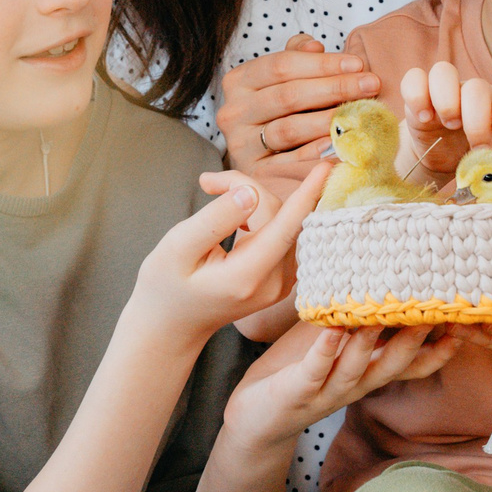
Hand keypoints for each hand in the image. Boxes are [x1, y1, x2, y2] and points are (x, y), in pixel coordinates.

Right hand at [128, 163, 329, 345]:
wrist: (171, 323)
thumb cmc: (165, 284)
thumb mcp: (178, 246)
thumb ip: (216, 218)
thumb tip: (249, 192)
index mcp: (248, 277)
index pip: (286, 228)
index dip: (306, 195)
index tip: (326, 168)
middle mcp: (273, 283)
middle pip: (279, 216)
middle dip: (247, 189)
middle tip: (208, 182)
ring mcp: (281, 284)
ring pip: (281, 221)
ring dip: (253, 200)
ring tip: (214, 193)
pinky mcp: (281, 278)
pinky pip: (280, 232)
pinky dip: (259, 215)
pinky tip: (234, 217)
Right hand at [215, 35, 381, 169]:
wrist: (258, 158)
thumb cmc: (277, 111)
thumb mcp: (280, 79)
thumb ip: (295, 57)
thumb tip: (315, 46)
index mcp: (238, 81)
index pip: (281, 66)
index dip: (322, 64)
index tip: (358, 64)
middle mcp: (233, 112)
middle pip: (288, 95)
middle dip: (334, 88)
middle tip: (370, 85)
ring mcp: (240, 145)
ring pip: (288, 128)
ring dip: (328, 119)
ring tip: (360, 113)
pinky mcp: (254, 172)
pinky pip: (289, 161)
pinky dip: (316, 150)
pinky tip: (340, 140)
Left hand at [224, 321, 458, 446]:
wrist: (256, 418)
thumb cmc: (298, 370)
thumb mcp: (335, 343)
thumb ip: (359, 321)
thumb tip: (380, 278)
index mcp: (368, 373)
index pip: (413, 365)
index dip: (439, 350)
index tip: (462, 325)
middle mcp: (356, 384)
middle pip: (394, 366)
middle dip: (416, 342)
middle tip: (436, 315)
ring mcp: (328, 390)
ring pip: (358, 368)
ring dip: (372, 343)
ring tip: (382, 315)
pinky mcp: (298, 392)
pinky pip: (315, 371)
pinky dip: (325, 351)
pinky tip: (332, 331)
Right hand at [398, 64, 491, 191]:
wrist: (444, 160)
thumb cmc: (485, 157)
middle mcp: (476, 94)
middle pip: (475, 88)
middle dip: (474, 117)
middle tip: (474, 145)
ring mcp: (446, 91)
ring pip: (443, 72)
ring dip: (445, 97)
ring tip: (445, 123)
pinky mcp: (419, 95)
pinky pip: (415, 78)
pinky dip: (417, 94)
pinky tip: (423, 118)